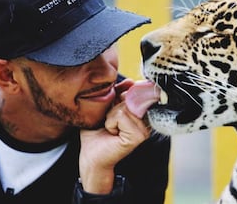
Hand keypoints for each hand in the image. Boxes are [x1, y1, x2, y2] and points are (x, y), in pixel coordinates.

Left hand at [78, 79, 150, 193]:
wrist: (91, 155)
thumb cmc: (96, 132)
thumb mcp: (106, 106)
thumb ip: (118, 92)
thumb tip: (131, 81)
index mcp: (141, 113)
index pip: (135, 92)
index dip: (121, 96)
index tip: (112, 109)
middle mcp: (146, 120)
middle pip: (129, 97)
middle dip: (112, 108)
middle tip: (109, 122)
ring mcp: (144, 129)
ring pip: (124, 106)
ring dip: (110, 117)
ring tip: (110, 128)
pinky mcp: (139, 136)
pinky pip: (121, 116)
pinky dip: (111, 123)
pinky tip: (112, 133)